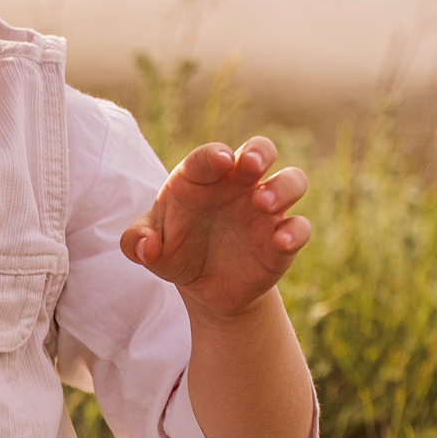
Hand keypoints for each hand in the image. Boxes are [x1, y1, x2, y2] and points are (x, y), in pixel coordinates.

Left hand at [122, 136, 311, 317]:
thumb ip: (136, 242)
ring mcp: (265, 209)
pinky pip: (300, 227)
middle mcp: (238, 186)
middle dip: (260, 151)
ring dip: (283, 187)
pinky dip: (295, 231)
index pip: (209, 156)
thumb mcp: (150, 248)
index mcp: (201, 179)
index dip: (214, 155)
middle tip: (251, 164)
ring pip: (292, 180)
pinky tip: (280, 241)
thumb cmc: (175, 252)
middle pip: (260, 151)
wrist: (204, 287)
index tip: (220, 160)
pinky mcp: (282, 238)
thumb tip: (145, 247)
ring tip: (263, 203)